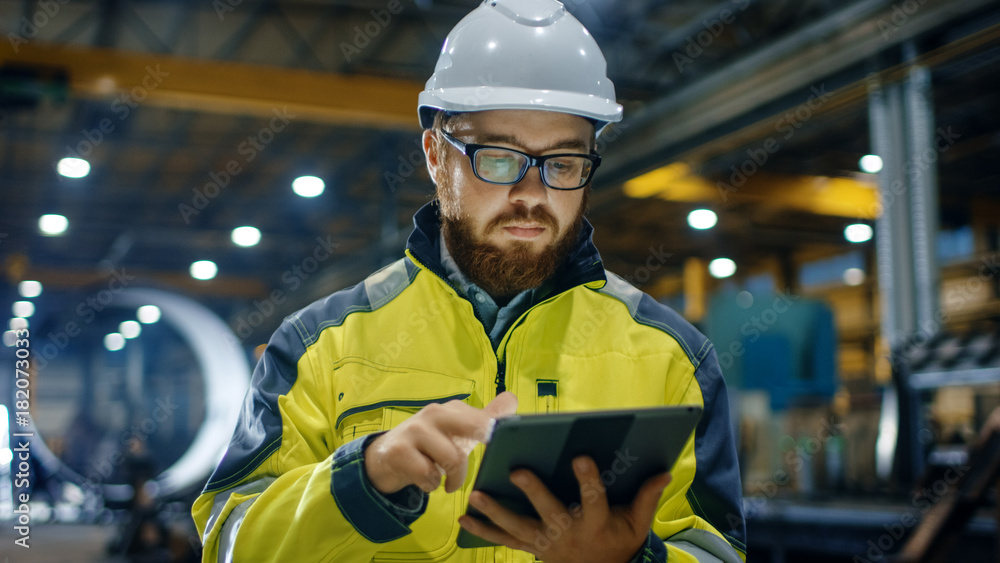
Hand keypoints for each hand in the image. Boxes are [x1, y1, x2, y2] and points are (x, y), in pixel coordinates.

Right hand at [364, 392, 517, 494]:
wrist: (385, 457)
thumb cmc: (431, 445)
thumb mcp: (458, 433)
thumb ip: (485, 418)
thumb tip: (513, 399)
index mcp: (453, 409)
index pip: (484, 417)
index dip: (498, 432)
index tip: (507, 443)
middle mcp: (435, 413)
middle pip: (474, 426)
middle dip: (487, 440)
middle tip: (491, 460)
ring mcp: (416, 430)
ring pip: (453, 459)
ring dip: (454, 478)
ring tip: (448, 482)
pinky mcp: (399, 450)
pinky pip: (428, 475)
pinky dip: (432, 485)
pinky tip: (427, 481)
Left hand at [457, 456, 670, 562]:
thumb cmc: (619, 541)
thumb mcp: (638, 523)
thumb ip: (647, 497)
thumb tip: (664, 471)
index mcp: (595, 523)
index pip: (593, 499)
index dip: (588, 479)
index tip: (581, 456)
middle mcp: (568, 533)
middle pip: (549, 512)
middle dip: (533, 492)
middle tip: (516, 471)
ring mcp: (546, 543)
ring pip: (518, 527)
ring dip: (495, 512)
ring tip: (476, 493)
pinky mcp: (532, 547)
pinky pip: (504, 540)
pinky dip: (483, 530)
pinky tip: (464, 517)